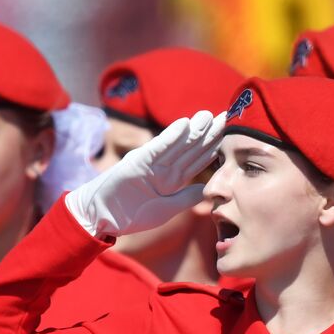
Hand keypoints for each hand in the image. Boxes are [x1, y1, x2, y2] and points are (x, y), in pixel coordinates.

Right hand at [66, 110, 224, 236]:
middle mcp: (164, 167)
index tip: (231, 136)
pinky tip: (185, 124)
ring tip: (210, 115)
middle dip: (209, 133)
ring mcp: (151, 162)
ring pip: (178, 144)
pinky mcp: (137, 161)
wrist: (102, 218)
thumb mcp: (165, 210)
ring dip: (194, 130)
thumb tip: (206, 189)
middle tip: (228, 116)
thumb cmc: (130, 215)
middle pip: (191, 148)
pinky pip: (158, 147)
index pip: (197, 160)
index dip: (213, 148)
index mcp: (171, 180)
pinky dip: (171, 136)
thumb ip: (185, 198)